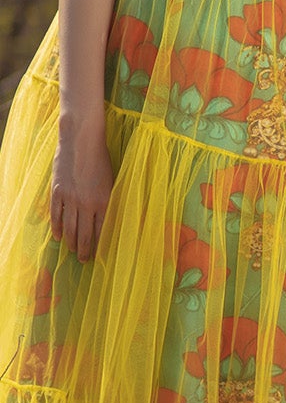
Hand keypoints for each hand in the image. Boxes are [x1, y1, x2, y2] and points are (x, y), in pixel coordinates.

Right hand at [50, 121, 113, 261]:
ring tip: (73, 252)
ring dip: (72, 243)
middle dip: (85, 250)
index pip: (102, 231)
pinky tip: (58, 237)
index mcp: (104, 201)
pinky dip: (57, 228)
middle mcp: (87, 203)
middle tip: (84, 260)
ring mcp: (70, 198)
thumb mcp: (112, 182)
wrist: (82, 141)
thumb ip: (108, 201)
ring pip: (70, 228)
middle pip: (85, 234)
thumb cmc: (101, 160)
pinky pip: (56, 215)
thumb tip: (106, 219)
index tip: (98, 256)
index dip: (99, 246)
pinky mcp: (57, 192)